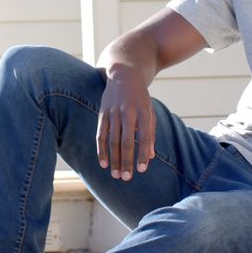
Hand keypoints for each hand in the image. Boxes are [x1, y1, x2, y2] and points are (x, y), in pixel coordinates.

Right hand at [96, 67, 155, 181]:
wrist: (123, 74)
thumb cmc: (140, 97)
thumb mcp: (149, 112)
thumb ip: (150, 134)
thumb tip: (149, 157)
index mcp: (143, 111)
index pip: (144, 137)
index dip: (142, 154)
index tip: (142, 170)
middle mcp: (127, 112)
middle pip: (126, 141)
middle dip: (127, 161)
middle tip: (127, 178)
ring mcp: (113, 112)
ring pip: (112, 140)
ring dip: (114, 159)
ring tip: (117, 175)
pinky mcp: (102, 113)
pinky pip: (100, 135)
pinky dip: (101, 150)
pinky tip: (104, 163)